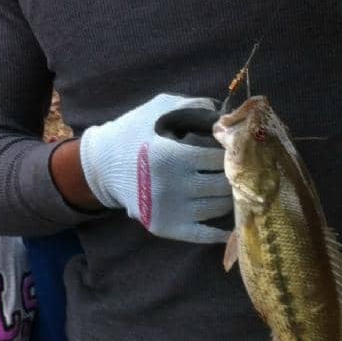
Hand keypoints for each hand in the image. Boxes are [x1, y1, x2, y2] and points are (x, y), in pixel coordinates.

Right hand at [78, 92, 231, 243]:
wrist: (101, 165)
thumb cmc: (134, 132)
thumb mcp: (160, 109)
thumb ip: (194, 106)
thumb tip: (227, 117)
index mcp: (171, 156)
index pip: (219, 158)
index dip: (231, 152)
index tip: (235, 149)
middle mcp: (171, 186)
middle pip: (223, 185)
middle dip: (234, 175)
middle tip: (240, 170)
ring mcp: (168, 210)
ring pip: (218, 208)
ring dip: (229, 197)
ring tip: (232, 186)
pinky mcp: (165, 227)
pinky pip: (203, 235)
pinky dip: (220, 232)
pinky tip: (230, 225)